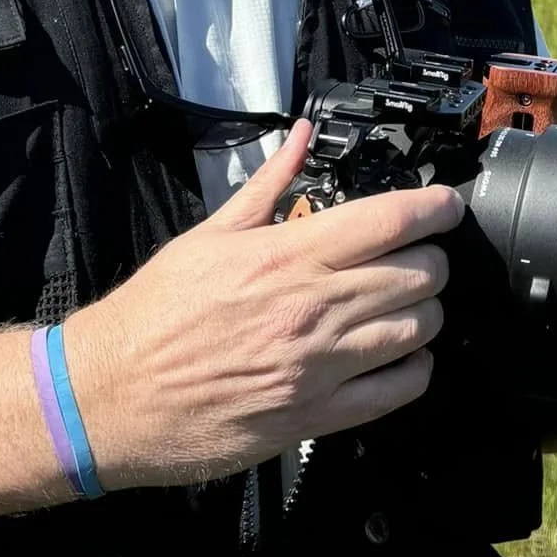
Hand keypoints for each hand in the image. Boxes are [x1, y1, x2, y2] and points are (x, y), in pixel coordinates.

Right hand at [63, 121, 461, 488]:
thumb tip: (301, 138)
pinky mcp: (313, 418)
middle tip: (421, 255)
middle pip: (416, 274)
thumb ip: (267, 184)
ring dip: (426, 311)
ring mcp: (317, 367)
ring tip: (411, 302)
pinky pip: (394, 392)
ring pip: (415, 330)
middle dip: (431, 258)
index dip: (434, 207)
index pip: (390, 221)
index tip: (447, 204)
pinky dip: (414, 370)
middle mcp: (311, 309)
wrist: (109, 397)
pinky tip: (403, 357)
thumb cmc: (153, 315)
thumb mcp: (208, 234)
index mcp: (286, 256)